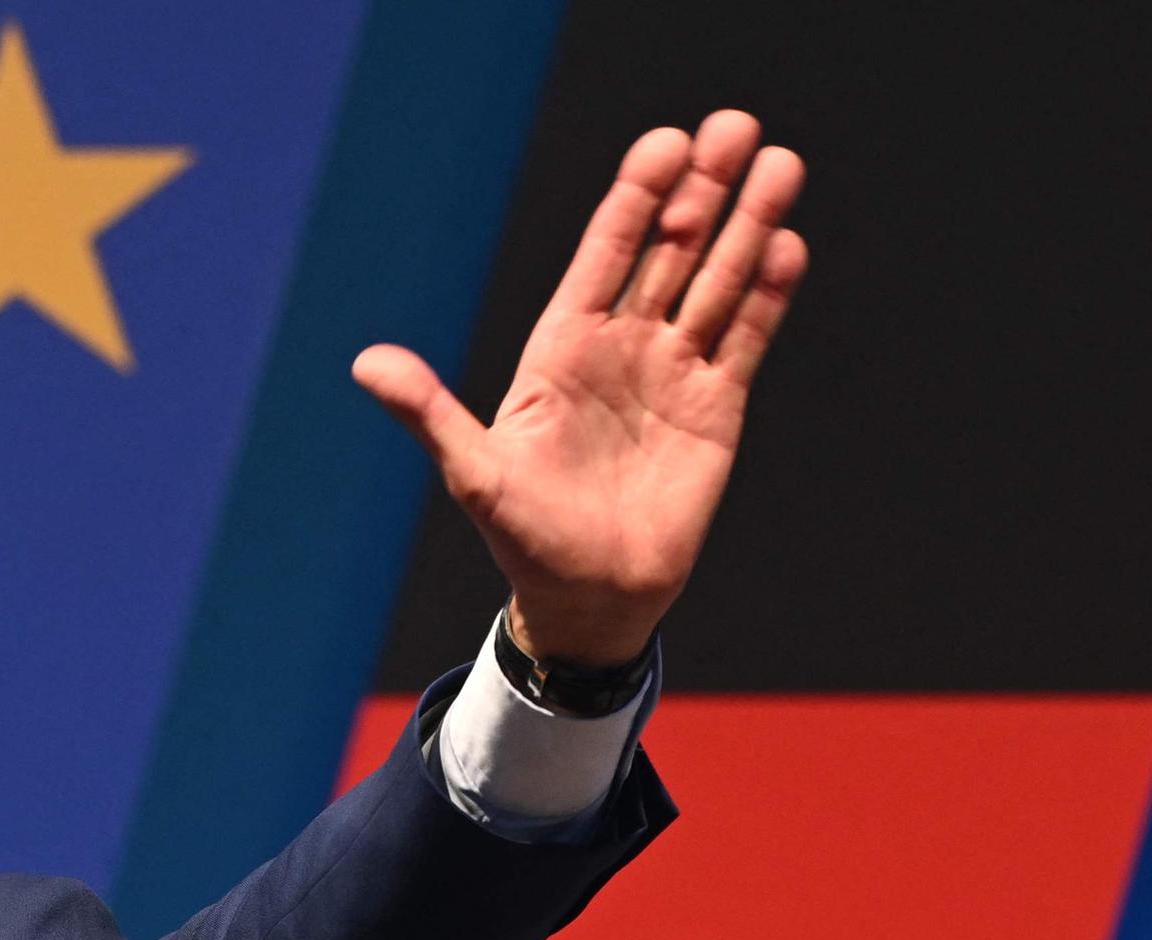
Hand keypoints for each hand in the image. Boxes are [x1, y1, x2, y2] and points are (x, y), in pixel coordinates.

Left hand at [352, 110, 807, 665]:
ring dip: (748, 226)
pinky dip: (766, 294)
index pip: (604, 255)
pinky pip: (744, 338)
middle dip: (701, 191)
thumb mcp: (473, 473)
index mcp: (561, 348)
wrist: (588, 599)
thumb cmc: (523, 537)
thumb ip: (428, 414)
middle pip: (668, 252)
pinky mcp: (715, 406)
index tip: (665, 145)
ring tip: (780, 165)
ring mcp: (671, 372)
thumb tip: (365, 363)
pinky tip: (786, 245)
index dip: (633, 200)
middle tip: (736, 127)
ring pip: (715, 283)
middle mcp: (620, 347)